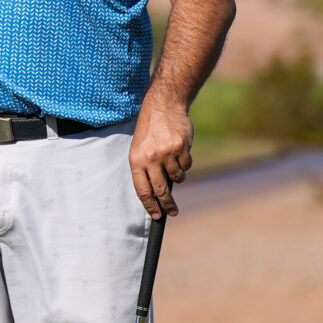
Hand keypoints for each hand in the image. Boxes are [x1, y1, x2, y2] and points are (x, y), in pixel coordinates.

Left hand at [128, 93, 193, 218]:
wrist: (163, 107)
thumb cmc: (149, 131)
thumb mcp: (139, 149)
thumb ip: (145, 169)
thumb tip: (156, 194)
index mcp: (136, 160)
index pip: (143, 190)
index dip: (150, 206)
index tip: (157, 215)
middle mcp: (151, 159)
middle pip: (160, 190)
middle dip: (167, 204)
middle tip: (173, 212)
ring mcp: (167, 153)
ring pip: (177, 177)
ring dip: (178, 177)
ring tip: (174, 166)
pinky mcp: (181, 148)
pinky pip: (186, 166)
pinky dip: (185, 164)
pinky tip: (180, 152)